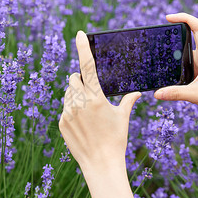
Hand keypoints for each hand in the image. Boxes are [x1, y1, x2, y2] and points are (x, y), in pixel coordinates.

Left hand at [59, 31, 141, 171]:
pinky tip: (82, 124)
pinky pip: (64, 108)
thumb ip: (128, 101)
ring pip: (68, 93)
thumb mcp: (123, 118)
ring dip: (75, 96)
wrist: (101, 164)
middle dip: (80, 81)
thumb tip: (136, 93)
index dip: (83, 48)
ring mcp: (67, 112)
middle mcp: (79, 102)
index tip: (79, 33)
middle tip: (91, 95)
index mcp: (95, 97)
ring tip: (88, 114)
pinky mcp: (61, 123)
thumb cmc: (115, 140)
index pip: (88, 66)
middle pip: (73, 79)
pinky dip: (71, 110)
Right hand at [154, 13, 197, 119]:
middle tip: (157, 38)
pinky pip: (187, 64)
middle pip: (190, 36)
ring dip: (174, 53)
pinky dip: (177, 65)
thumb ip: (175, 93)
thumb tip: (156, 94)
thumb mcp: (196, 95)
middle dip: (174, 35)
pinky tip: (167, 73)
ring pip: (186, 52)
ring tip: (158, 58)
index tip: (168, 18)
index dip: (184, 17)